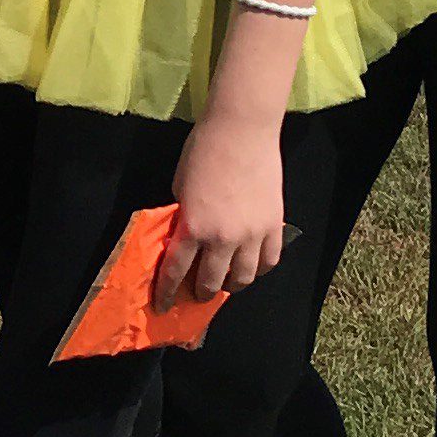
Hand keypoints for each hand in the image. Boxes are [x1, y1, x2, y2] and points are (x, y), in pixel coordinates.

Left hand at [159, 107, 285, 301]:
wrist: (241, 131)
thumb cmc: (203, 151)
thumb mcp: (180, 187)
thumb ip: (183, 217)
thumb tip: (185, 237)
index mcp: (193, 228)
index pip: (176, 271)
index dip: (167, 292)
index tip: (163, 305)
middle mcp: (223, 238)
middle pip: (211, 281)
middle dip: (201, 292)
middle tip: (197, 292)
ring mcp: (252, 234)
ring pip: (244, 278)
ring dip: (232, 285)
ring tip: (226, 282)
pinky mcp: (274, 226)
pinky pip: (269, 261)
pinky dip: (259, 268)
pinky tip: (251, 266)